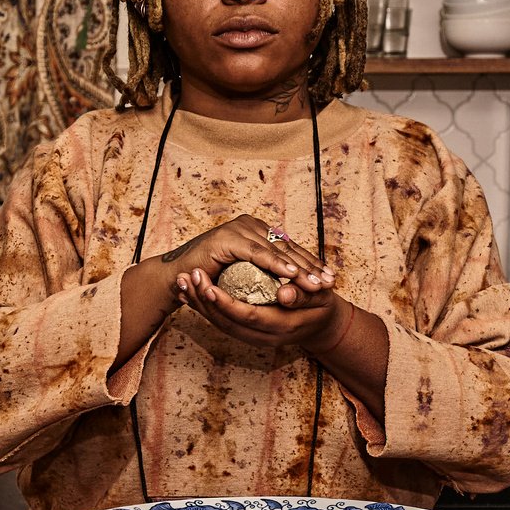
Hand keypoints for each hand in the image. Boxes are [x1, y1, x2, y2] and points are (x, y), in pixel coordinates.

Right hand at [154, 214, 331, 298]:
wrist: (179, 277)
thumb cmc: (212, 277)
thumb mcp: (247, 275)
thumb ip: (266, 273)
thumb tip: (295, 284)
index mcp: (258, 230)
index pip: (289, 247)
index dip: (311, 263)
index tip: (330, 279)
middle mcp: (250, 225)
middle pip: (287, 247)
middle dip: (311, 267)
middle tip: (330, 282)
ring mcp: (238, 229)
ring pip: (276, 250)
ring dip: (298, 268)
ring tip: (316, 282)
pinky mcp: (228, 239)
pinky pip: (257, 253)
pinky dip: (275, 264)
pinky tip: (291, 274)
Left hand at [175, 263, 357, 355]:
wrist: (321, 326)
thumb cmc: (322, 309)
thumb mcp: (320, 301)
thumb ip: (302, 297)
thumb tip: (284, 294)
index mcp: (279, 327)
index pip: (246, 316)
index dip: (225, 302)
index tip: (207, 285)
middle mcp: (262, 335)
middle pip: (225, 322)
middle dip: (202, 300)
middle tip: (186, 277)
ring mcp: (252, 334)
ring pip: (219, 322)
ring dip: (198, 303)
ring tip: (181, 282)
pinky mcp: (246, 329)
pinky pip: (220, 320)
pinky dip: (204, 306)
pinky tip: (190, 291)